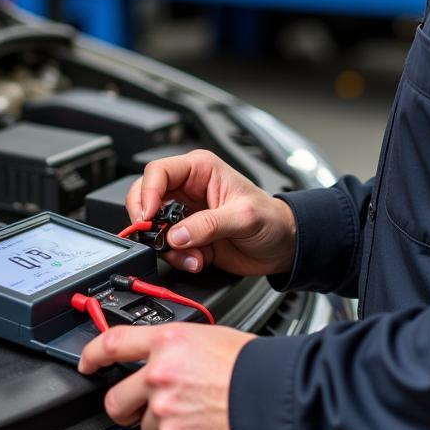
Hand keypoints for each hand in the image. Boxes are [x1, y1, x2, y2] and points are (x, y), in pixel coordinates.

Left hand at [78, 322, 254, 429]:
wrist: (272, 396)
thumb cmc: (248, 364)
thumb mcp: (205, 337)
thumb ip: (173, 348)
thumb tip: (158, 358)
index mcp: (167, 342)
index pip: (112, 343)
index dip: (92, 354)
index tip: (86, 362)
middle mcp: (159, 374)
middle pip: (116, 399)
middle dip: (123, 406)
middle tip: (136, 406)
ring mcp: (165, 410)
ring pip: (145, 425)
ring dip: (163, 422)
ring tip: (194, 411)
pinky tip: (201, 425)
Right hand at [126, 150, 295, 276]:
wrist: (282, 246)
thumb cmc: (270, 218)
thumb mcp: (242, 216)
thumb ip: (207, 225)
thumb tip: (176, 235)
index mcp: (200, 170)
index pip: (159, 172)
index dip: (148, 192)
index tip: (148, 215)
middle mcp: (188, 189)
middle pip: (146, 196)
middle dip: (148, 220)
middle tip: (155, 236)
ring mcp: (186, 215)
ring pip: (154, 226)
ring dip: (168, 246)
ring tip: (192, 255)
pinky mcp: (188, 237)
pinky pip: (168, 248)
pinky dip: (180, 258)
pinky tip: (199, 260)